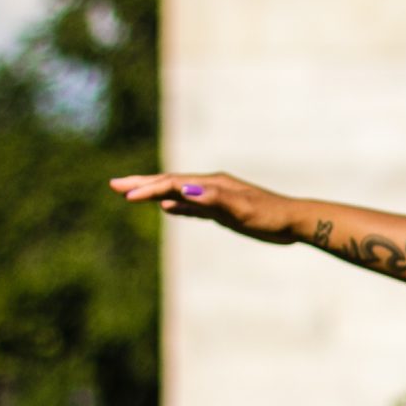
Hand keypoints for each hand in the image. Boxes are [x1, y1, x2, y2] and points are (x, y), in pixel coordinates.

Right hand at [108, 171, 299, 244]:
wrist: (293, 221)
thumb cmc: (269, 216)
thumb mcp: (241, 210)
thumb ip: (212, 200)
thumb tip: (182, 192)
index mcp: (211, 184)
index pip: (172, 184)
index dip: (147, 189)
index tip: (125, 196)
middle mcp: (210, 186)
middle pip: (169, 183)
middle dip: (141, 184)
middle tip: (112, 185)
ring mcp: (214, 197)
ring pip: (176, 193)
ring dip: (152, 193)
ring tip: (130, 194)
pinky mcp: (221, 209)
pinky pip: (191, 206)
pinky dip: (175, 206)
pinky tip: (165, 209)